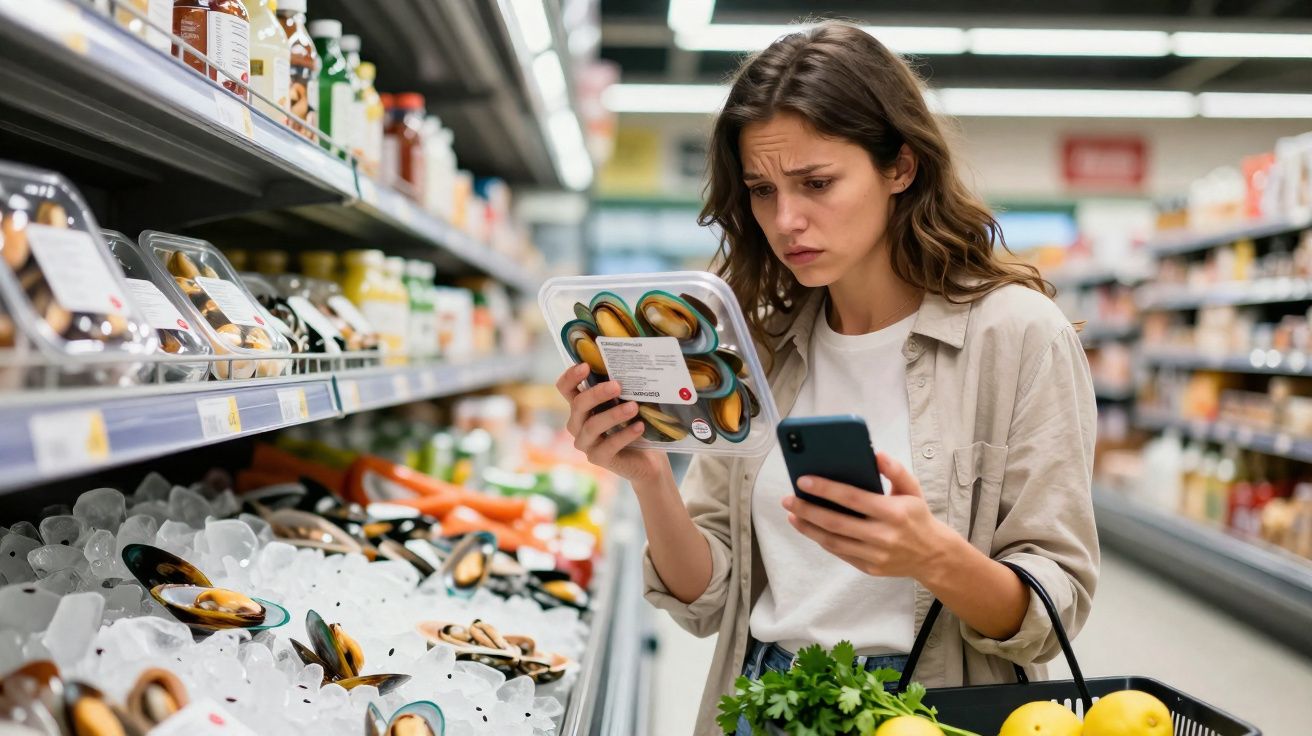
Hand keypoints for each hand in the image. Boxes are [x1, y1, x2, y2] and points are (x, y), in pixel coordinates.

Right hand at [555, 363, 670, 485]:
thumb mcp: (625, 403)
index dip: (571, 376)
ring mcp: (586, 443)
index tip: (586, 365)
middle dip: (597, 393)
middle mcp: (577, 424)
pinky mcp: (598, 459)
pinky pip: (608, 445)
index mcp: (580, 407)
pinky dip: (625, 435)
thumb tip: (630, 366)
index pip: (565, 388)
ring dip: (613, 415)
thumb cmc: (634, 424)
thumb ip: (620, 390)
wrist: (647, 458)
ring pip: (592, 426)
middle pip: (578, 405)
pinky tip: (639, 426)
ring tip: (634, 407)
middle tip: (618, 385)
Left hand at [781, 451, 952, 579]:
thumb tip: (876, 454)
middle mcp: (883, 535)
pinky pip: (840, 553)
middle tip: (787, 499)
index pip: (852, 498)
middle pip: (836, 522)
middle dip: (808, 510)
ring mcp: (875, 555)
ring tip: (792, 514)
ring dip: (808, 528)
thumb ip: (895, 470)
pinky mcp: (870, 569)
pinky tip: (809, 528)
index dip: (826, 489)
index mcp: (893, 512)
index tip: (803, 480)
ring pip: (834, 541)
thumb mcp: (912, 489)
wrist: (933, 556)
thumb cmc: (917, 516)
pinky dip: (822, 540)